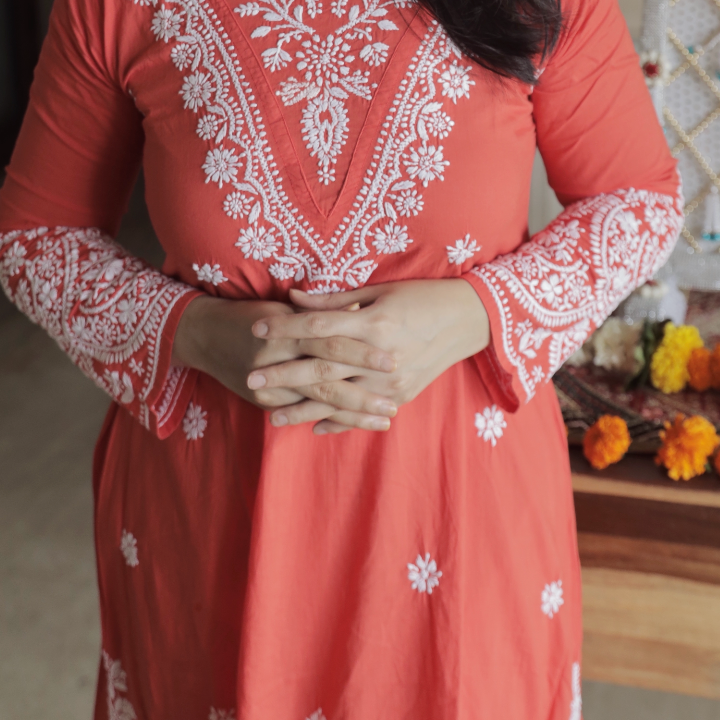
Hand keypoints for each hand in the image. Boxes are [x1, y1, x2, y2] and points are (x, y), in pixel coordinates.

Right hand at [171, 294, 399, 430]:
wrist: (205, 333)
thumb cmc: (254, 312)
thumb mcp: (288, 305)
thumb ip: (323, 312)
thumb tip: (361, 309)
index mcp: (286, 330)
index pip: (331, 342)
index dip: (362, 353)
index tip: (393, 361)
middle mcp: (276, 359)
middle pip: (327, 378)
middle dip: (362, 394)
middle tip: (394, 402)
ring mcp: (268, 386)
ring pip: (318, 402)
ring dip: (353, 413)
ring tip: (385, 419)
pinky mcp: (264, 403)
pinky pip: (303, 414)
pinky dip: (330, 420)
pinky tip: (355, 425)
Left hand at [252, 278, 490, 432]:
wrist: (468, 321)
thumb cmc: (420, 297)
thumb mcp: (379, 291)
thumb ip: (335, 301)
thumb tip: (294, 298)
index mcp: (375, 323)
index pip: (320, 327)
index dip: (287, 327)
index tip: (257, 329)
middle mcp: (382, 356)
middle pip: (324, 368)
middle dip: (285, 375)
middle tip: (251, 379)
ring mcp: (392, 382)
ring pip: (340, 399)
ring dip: (304, 409)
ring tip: (271, 416)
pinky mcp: (401, 396)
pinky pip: (363, 413)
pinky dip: (338, 422)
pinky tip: (313, 428)